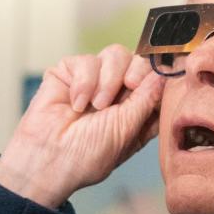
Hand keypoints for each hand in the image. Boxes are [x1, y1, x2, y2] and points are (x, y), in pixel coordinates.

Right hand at [0, 45, 164, 207]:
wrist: (48, 159)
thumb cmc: (88, 155)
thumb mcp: (127, 129)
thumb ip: (147, 98)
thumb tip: (165, 72)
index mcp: (137, 110)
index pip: (158, 79)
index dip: (163, 71)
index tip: (165, 71)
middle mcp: (118, 93)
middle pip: (139, 60)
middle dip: (136, 71)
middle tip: (128, 87)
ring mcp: (94, 81)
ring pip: (115, 54)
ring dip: (108, 79)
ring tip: (97, 105)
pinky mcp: (70, 72)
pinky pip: (87, 60)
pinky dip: (84, 82)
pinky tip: (76, 103)